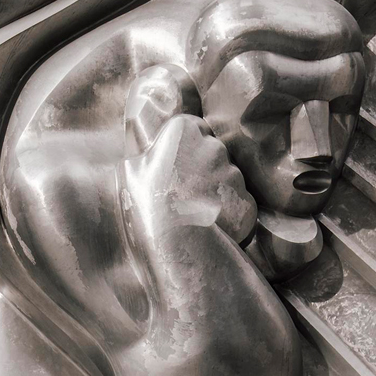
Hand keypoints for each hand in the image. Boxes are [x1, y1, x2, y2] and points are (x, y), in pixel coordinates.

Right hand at [122, 110, 257, 248]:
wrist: (174, 245)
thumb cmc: (144, 205)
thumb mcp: (129, 171)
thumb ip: (147, 156)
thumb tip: (149, 158)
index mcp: (185, 131)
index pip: (195, 129)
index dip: (187, 148)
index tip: (178, 166)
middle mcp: (215, 147)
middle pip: (214, 154)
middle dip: (204, 171)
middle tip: (184, 195)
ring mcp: (234, 175)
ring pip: (228, 181)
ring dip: (216, 194)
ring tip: (195, 216)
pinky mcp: (246, 203)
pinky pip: (239, 206)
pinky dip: (229, 216)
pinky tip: (210, 229)